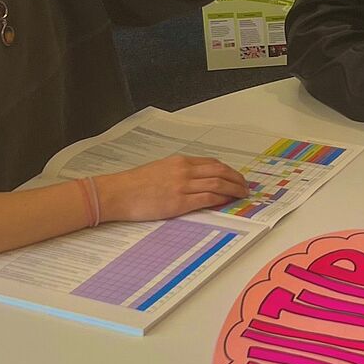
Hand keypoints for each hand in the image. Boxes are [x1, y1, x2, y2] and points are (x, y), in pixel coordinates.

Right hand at [95, 156, 251, 221]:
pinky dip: (221, 199)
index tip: (235, 176)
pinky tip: (227, 201)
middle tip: (245, 186)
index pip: (212, 163)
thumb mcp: (160, 169)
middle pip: (220, 171)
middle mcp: (184, 171)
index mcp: (179, 162)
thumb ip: (178, 172)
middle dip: (236, 179)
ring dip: (233, 189)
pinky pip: (207, 199)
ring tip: (242, 194)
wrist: (118, 193)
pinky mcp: (179, 202)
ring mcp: (182, 186)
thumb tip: (196, 179)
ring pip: (217, 184)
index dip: (228, 170)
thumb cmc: (135, 184)